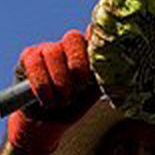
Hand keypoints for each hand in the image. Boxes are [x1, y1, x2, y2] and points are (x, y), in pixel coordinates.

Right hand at [7, 30, 97, 154]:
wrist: (46, 123)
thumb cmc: (74, 105)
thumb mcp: (93, 92)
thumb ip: (105, 77)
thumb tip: (126, 73)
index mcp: (88, 50)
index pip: (93, 32)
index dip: (96, 35)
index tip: (103, 45)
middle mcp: (67, 45)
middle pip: (73, 37)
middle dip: (78, 65)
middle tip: (79, 88)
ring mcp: (46, 48)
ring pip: (53, 51)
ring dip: (60, 80)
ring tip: (63, 100)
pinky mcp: (28, 57)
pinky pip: (34, 62)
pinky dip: (43, 84)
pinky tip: (48, 100)